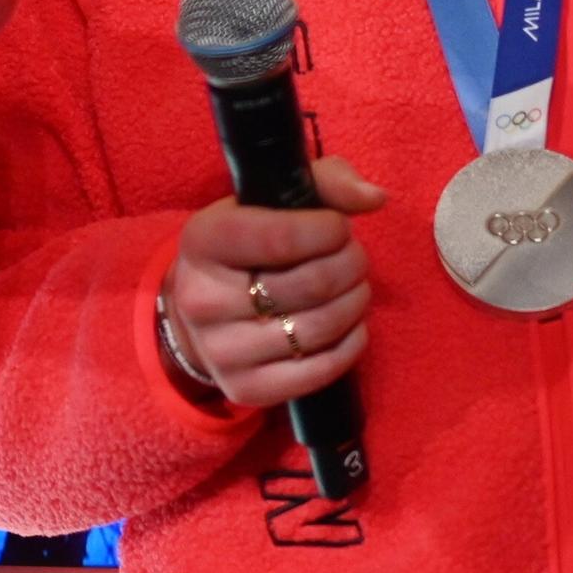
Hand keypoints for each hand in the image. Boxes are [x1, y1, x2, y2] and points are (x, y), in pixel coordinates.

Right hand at [161, 154, 387, 408]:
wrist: (198, 312)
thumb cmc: (246, 247)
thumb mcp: (268, 201)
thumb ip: (324, 183)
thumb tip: (375, 198)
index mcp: (203, 241)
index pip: (280, 237)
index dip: (328, 230)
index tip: (337, 227)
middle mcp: (202, 299)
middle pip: (310, 284)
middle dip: (350, 264)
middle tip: (353, 258)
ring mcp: (221, 351)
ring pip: (320, 327)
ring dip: (355, 302)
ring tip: (355, 287)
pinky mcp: (246, 390)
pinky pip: (320, 370)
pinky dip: (351, 343)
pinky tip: (350, 324)